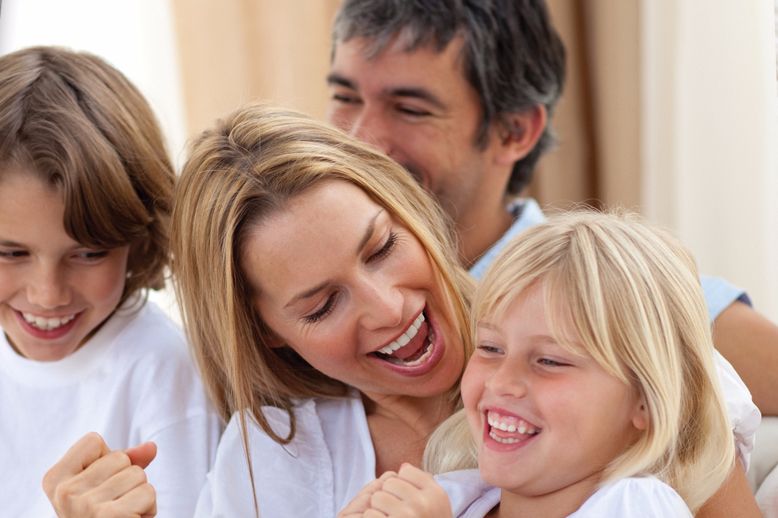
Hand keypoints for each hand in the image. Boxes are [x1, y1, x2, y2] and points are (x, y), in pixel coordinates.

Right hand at [42, 432, 157, 517]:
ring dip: (139, 495)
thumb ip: (124, 461)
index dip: (107, 460)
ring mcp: (85, 506)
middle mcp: (64, 493)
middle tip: (114, 506)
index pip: (93, 441)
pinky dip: (148, 507)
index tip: (99, 486)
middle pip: (120, 458)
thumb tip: (152, 447)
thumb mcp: (105, 485)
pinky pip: (148, 493)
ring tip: (123, 514)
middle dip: (127, 480)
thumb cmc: (104, 516)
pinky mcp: (110, 517)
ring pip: (138, 474)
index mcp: (54, 480)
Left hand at [339, 464, 451, 517]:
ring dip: (378, 510)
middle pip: (389, 482)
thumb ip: (423, 484)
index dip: (402, 486)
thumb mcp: (435, 506)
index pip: (406, 472)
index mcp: (436, 494)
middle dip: (389, 496)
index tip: (408, 501)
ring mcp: (407, 515)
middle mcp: (423, 504)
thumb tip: (402, 467)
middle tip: (397, 515)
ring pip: (377, 497)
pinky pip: (369, 514)